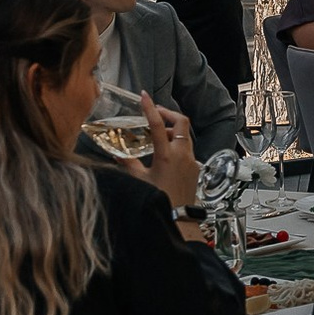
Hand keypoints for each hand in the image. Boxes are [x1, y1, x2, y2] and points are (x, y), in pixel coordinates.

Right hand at [136, 93, 201, 208]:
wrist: (179, 217)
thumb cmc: (160, 200)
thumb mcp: (140, 180)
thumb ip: (129, 164)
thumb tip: (117, 154)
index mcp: (167, 155)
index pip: (157, 125)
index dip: (150, 108)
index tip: (144, 96)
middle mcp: (182, 154)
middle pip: (181, 122)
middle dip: (168, 114)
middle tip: (155, 113)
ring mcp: (192, 160)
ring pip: (185, 135)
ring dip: (172, 130)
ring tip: (157, 135)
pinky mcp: (196, 167)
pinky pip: (188, 148)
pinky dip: (178, 144)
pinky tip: (167, 152)